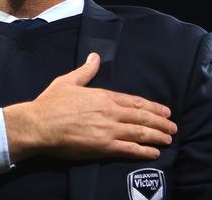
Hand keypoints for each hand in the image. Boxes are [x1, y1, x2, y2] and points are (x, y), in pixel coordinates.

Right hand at [3, 52, 177, 162]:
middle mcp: (110, 112)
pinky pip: (129, 149)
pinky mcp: (103, 147)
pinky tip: (154, 153)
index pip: (134, 101)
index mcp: (103, 96)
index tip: (164, 111)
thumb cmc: (50, 103)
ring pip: (140, 132)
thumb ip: (85, 71)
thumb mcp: (68, 81)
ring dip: (157, 136)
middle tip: (173, 126)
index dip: (152, 107)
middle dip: (160, 122)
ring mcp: (108, 130)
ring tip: (168, 139)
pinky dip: (144, 151)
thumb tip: (94, 57)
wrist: (38, 124)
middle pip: (142, 117)